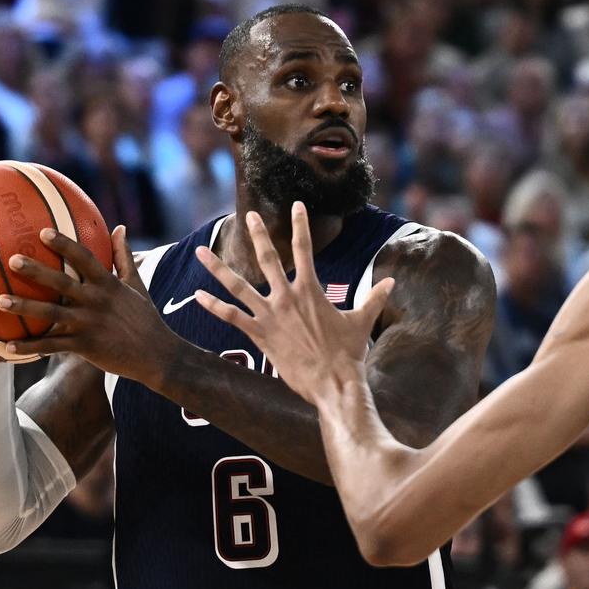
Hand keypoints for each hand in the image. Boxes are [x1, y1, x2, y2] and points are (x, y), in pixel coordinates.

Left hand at [0, 224, 175, 384]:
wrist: (157, 355)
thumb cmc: (145, 317)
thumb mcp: (137, 284)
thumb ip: (124, 256)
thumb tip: (119, 228)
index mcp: (109, 285)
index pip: (85, 259)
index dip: (64, 245)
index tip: (42, 232)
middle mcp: (97, 302)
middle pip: (62, 283)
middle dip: (37, 271)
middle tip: (12, 259)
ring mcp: (90, 324)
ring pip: (52, 314)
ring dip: (25, 307)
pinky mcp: (86, 346)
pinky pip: (53, 346)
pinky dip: (30, 347)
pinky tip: (7, 346)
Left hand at [193, 203, 393, 405]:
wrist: (334, 382)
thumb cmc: (349, 353)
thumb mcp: (363, 321)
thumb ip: (374, 298)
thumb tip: (391, 282)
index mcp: (311, 289)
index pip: (305, 249)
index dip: (300, 224)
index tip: (296, 205)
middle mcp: (287, 297)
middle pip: (267, 258)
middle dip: (257, 234)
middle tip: (248, 217)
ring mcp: (270, 315)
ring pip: (238, 285)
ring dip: (217, 268)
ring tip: (201, 252)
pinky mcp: (259, 335)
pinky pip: (231, 317)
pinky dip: (213, 306)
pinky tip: (197, 296)